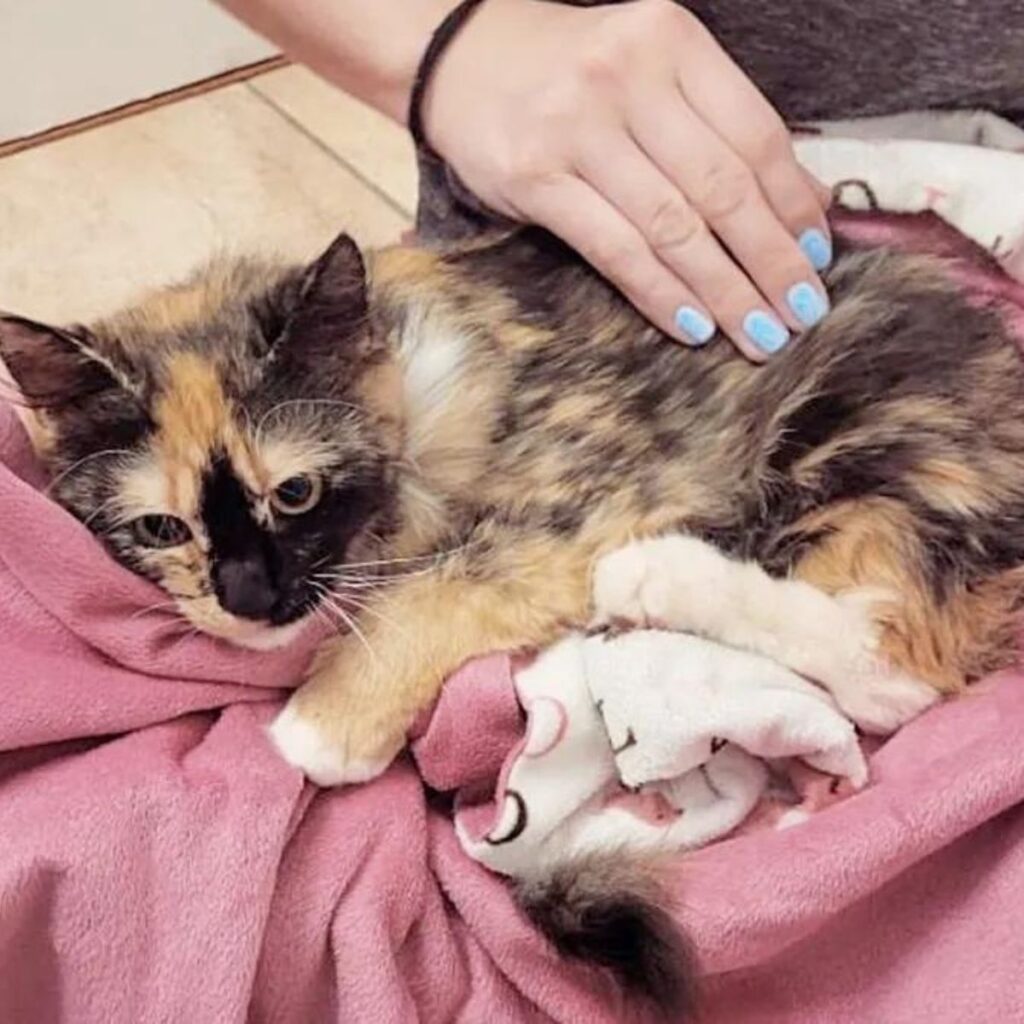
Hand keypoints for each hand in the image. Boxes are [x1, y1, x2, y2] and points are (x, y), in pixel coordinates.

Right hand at [422, 0, 832, 359]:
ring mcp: (577, 128)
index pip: (756, 135)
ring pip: (673, 226)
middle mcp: (628, 77)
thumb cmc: (571, 72)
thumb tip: (799, 203)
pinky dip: (660, 293)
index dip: (793, 206)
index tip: (818, 258)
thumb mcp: (649, 71)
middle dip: (771, 260)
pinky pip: (614, 249)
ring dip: (725, 290)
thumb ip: (714, 125)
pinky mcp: (535, 177)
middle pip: (722, 187)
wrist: (459, 56)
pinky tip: (693, 326)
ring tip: (759, 333)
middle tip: (803, 314)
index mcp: (672, 43)